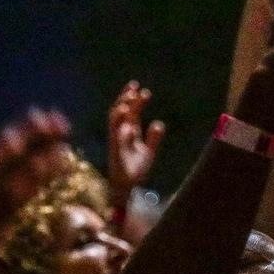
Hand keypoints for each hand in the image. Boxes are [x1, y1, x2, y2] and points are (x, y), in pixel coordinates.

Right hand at [105, 81, 164, 197]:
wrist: (127, 187)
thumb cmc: (136, 169)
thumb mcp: (149, 151)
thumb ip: (154, 138)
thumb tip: (159, 124)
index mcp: (129, 131)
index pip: (131, 111)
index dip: (135, 100)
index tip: (143, 91)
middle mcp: (121, 133)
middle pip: (120, 111)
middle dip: (125, 98)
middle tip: (134, 86)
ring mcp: (116, 142)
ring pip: (114, 122)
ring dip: (119, 111)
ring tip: (127, 101)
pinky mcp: (115, 153)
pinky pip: (116, 140)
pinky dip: (122, 133)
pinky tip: (129, 126)